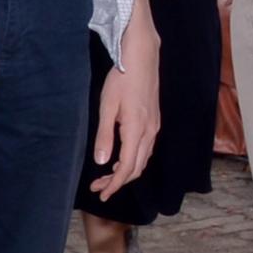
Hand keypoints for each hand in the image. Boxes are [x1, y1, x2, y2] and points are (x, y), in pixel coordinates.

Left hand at [84, 58, 163, 199]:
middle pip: (137, 168)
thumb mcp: (107, 107)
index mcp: (136, 130)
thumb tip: (102, 162)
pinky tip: (121, 158)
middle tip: (98, 187)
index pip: (127, 168)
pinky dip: (134, 160)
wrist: (142, 58)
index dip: (115, 185)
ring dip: (126, 172)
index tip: (102, 194)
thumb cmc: (121, 79)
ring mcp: (154, 126)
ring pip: (143, 159)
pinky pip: (146, 149)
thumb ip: (105, 136)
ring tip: (107, 176)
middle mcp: (149, 132)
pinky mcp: (154, 121)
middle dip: (118, 182)